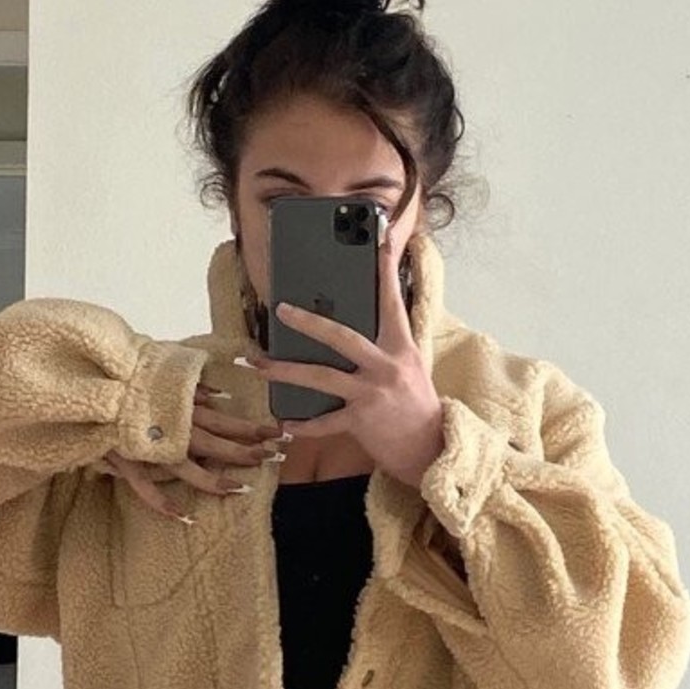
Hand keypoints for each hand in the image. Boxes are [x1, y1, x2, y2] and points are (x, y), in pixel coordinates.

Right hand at [101, 383, 286, 520]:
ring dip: (214, 480)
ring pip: (188, 467)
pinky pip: (146, 487)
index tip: (278, 433)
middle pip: (216, 443)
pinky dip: (162, 503)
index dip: (252, 428)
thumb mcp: (162, 369)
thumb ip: (191, 385)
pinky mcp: (127, 458)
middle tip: (274, 458)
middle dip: (246, 452)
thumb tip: (220, 396)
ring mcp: (150, 445)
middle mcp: (172, 426)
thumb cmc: (125, 372)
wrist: (87, 380)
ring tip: (239, 489)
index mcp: (182, 404)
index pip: (225, 419)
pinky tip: (183, 517)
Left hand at [239, 235, 444, 488]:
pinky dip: (302, 425)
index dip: (385, 270)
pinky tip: (285, 424)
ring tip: (258, 365)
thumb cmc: (416, 404)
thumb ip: (386, 344)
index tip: (379, 241)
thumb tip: (354, 323)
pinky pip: (324, 422)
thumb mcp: (409, 365)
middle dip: (308, 322)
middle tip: (281, 309)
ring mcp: (372, 393)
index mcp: (401, 347)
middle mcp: (387, 366)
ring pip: (321, 377)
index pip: (391, 301)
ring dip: (285, 371)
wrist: (430, 448)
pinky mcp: (362, 421)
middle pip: (341, 336)